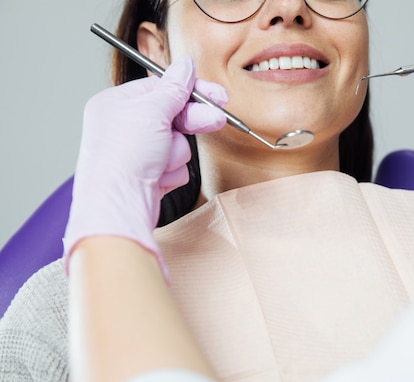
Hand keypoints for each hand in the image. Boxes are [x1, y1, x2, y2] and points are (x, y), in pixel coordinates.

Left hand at [64, 56, 227, 273]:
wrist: (119, 207)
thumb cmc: (123, 158)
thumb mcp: (152, 111)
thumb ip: (174, 88)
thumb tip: (186, 65)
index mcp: (117, 104)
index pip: (162, 88)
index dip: (191, 92)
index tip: (217, 96)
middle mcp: (125, 127)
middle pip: (173, 116)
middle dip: (192, 122)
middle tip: (217, 119)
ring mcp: (138, 154)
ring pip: (178, 144)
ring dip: (176, 153)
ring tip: (161, 162)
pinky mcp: (150, 176)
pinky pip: (176, 167)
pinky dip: (172, 173)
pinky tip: (157, 178)